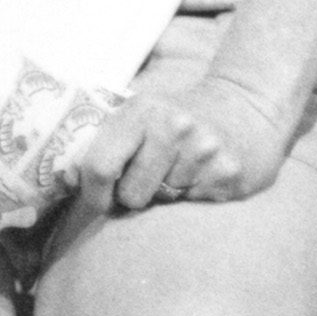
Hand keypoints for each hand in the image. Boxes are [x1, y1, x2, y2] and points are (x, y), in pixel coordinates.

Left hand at [78, 72, 291, 215]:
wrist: (248, 108)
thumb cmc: (182, 117)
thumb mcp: (145, 113)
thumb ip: (111, 140)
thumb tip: (68, 177)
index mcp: (142, 110)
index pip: (100, 164)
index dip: (92, 193)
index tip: (98, 202)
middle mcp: (172, 127)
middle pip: (132, 196)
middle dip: (136, 195)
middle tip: (152, 177)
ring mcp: (203, 151)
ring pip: (164, 203)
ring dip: (167, 195)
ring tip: (182, 170)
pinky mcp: (228, 175)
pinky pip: (194, 206)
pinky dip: (194, 198)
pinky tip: (204, 175)